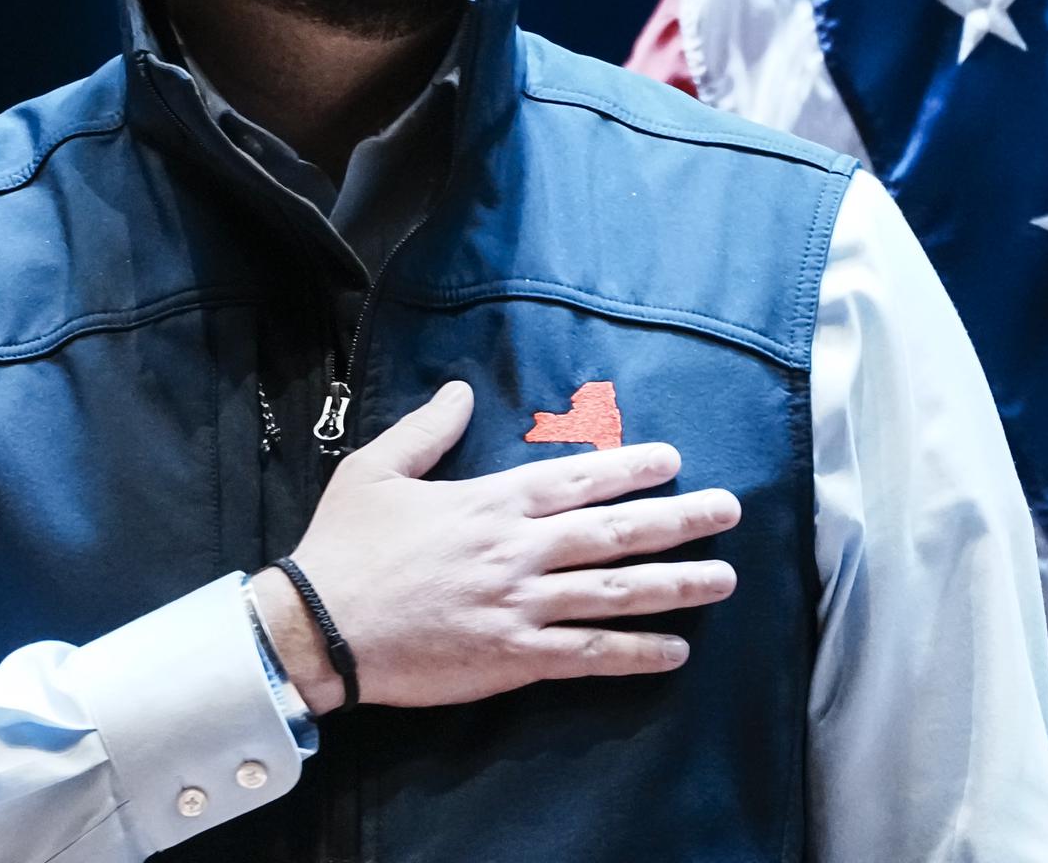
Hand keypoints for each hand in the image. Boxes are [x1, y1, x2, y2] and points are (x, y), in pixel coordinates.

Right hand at [250, 381, 738, 713]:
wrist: (319, 627)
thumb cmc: (346, 545)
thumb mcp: (376, 468)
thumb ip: (427, 429)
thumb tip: (462, 390)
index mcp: (489, 501)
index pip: (577, 479)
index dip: (631, 468)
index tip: (674, 460)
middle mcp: (516, 549)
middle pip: (614, 532)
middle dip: (679, 520)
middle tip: (728, 511)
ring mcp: (519, 605)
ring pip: (614, 593)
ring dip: (675, 585)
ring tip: (723, 579)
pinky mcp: (512, 656)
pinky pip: (588, 653)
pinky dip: (635, 652)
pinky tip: (675, 651)